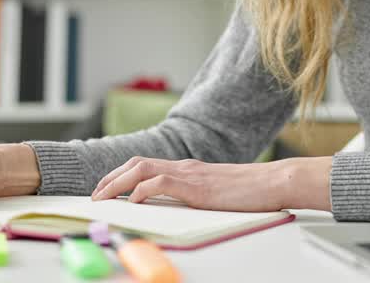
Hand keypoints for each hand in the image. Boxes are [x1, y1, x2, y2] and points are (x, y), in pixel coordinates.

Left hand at [91, 156, 332, 211]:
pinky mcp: (197, 185)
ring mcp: (190, 173)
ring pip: (142, 169)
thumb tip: (175, 206)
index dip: (120, 175)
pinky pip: (162, 182)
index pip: (145, 164)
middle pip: (136, 163)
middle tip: (94, 194)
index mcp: (187, 168)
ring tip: (102, 197)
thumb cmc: (251, 190)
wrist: (274, 182)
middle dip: (110, 178)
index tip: (105, 187)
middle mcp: (184, 166)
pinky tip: (134, 199)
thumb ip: (194, 194)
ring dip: (117, 183)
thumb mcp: (215, 192)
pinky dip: (143, 189)